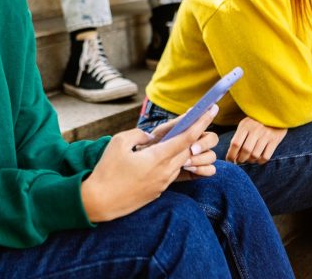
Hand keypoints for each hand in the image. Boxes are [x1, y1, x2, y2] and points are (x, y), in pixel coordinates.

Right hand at [81, 104, 217, 221]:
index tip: (212, 110)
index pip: (187, 138)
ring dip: (184, 150)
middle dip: (197, 135)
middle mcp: (165, 172)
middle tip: (202, 119)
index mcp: (157, 158)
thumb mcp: (119, 142)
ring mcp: (162, 184)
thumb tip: (150, 138)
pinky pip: (171, 173)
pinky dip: (173, 162)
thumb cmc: (107, 170)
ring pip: (180, 162)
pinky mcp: (157, 192)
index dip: (201, 122)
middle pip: (188, 150)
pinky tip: (165, 156)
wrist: (100, 202)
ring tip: (183, 136)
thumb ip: (139, 135)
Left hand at [148, 114, 218, 181]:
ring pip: (212, 156)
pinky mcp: (198, 171)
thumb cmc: (153, 145)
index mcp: (190, 130)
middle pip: (213, 139)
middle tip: (191, 149)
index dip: (208, 118)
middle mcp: (198, 142)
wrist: (146, 164)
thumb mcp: (162, 132)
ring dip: (200, 159)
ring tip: (185, 163)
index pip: (204, 123)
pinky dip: (203, 170)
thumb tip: (191, 110)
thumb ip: (177, 123)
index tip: (212, 110)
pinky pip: (211, 170)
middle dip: (204, 144)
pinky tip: (190, 169)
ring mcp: (200, 157)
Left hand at [226, 116, 286, 163]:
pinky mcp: (275, 140)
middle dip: (241, 159)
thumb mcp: (245, 125)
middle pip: (246, 151)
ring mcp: (266, 135)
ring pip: (255, 155)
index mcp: (245, 126)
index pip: (235, 143)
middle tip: (240, 160)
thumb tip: (232, 156)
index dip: (231, 155)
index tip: (229, 160)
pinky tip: (258, 159)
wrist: (275, 114)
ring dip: (250, 161)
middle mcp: (255, 130)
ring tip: (249, 159)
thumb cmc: (256, 122)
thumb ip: (238, 138)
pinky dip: (260, 161)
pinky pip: (266, 157)